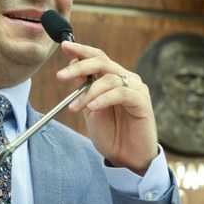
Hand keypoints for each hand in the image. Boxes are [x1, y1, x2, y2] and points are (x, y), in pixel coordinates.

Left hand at [56, 41, 158, 175]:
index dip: (81, 50)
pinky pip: (121, 93)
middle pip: (102, 62)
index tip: (64, 45)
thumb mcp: (90, 108)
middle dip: (79, 66)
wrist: (128, 158)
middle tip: (61, 76)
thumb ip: (84, 88)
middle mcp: (127, 79)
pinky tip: (93, 107)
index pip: (97, 57)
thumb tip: (73, 66)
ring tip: (74, 108)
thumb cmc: (111, 134)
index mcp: (113, 79)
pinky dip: (103, 99)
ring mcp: (136, 89)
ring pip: (109, 79)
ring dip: (88, 93)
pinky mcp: (142, 102)